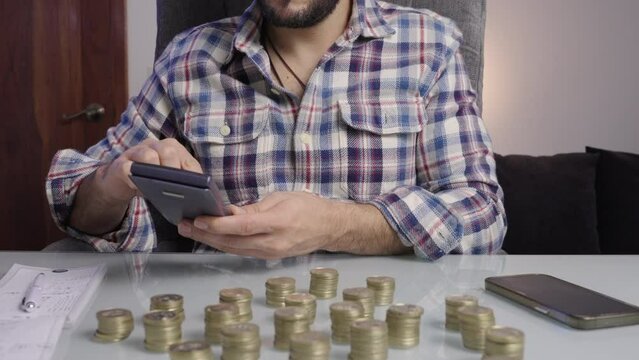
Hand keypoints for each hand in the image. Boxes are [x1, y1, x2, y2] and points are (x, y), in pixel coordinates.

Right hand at [98, 138, 201, 202]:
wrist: (119, 181)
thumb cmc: (149, 181)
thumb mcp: (168, 181)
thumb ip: (182, 183)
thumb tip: (197, 197)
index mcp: (171, 148)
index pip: (186, 157)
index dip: (193, 173)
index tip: (199, 188)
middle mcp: (154, 146)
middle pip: (169, 151)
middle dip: (175, 170)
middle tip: (179, 188)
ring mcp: (135, 152)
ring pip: (148, 155)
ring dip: (156, 171)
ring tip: (160, 188)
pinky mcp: (119, 163)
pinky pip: (126, 167)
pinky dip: (133, 178)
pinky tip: (138, 187)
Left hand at [178, 192, 341, 258]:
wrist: (329, 228)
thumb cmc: (308, 207)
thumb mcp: (281, 198)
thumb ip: (253, 208)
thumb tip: (228, 212)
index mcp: (277, 223)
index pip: (242, 226)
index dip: (218, 224)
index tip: (198, 219)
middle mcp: (272, 243)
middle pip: (232, 241)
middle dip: (205, 234)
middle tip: (183, 225)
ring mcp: (270, 253)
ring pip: (233, 249)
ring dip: (210, 240)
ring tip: (190, 230)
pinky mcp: (268, 257)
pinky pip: (241, 251)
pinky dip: (223, 244)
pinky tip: (210, 237)